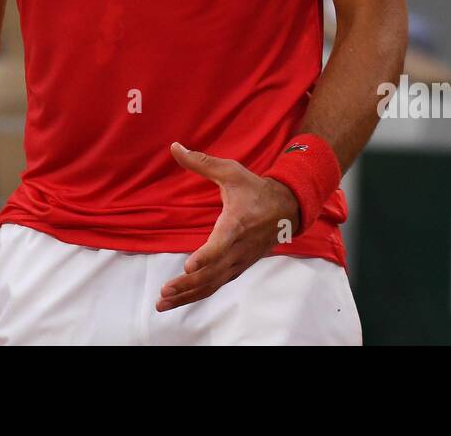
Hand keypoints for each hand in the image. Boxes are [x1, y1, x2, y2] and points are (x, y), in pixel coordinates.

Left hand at [157, 142, 300, 312]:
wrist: (286, 208)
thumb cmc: (254, 189)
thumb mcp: (230, 171)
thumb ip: (201, 162)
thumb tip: (175, 147)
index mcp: (236, 224)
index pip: (221, 245)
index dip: (205, 257)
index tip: (188, 266)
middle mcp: (238, 248)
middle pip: (212, 273)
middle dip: (187, 285)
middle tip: (164, 292)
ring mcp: (239, 261)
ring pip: (212, 284)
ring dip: (188, 295)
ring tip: (163, 303)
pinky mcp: (238, 267)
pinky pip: (217, 285)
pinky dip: (198, 294)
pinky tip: (180, 299)